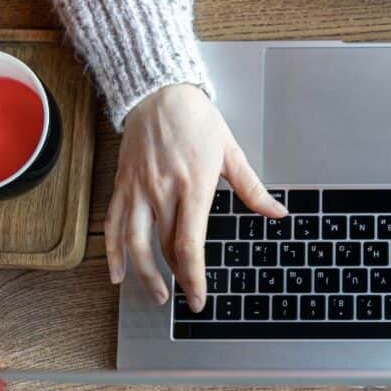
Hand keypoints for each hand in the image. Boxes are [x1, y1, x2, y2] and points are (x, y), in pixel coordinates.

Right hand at [105, 84, 285, 311]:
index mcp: (193, 186)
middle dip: (176, 279)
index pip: (189, 244)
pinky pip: (113, 224)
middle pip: (165, 248)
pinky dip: (113, 252)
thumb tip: (277, 212)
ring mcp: (138, 189)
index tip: (199, 297)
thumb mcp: (230, 151)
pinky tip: (117, 273)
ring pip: (134, 243)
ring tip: (156, 294)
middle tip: (187, 299)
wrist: (158, 92)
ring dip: (143, 274)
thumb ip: (252, 188)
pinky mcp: (123, 185)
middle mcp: (162, 191)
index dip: (193, 276)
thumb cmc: (196, 119)